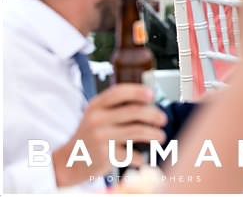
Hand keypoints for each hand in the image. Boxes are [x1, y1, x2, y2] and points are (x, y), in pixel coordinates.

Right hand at [52, 84, 166, 186]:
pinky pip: (131, 153)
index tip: (152, 95)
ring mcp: (100, 137)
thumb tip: (150, 102)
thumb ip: (117, 107)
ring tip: (160, 137)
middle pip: (134, 111)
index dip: (138, 91)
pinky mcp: (104, 155)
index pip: (119, 92)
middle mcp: (97, 119)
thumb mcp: (97, 115)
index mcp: (96, 105)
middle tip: (163, 119)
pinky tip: (142, 157)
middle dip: (154, 114)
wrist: (68, 161)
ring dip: (154, 134)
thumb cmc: (90, 136)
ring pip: (137, 130)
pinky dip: (141, 156)